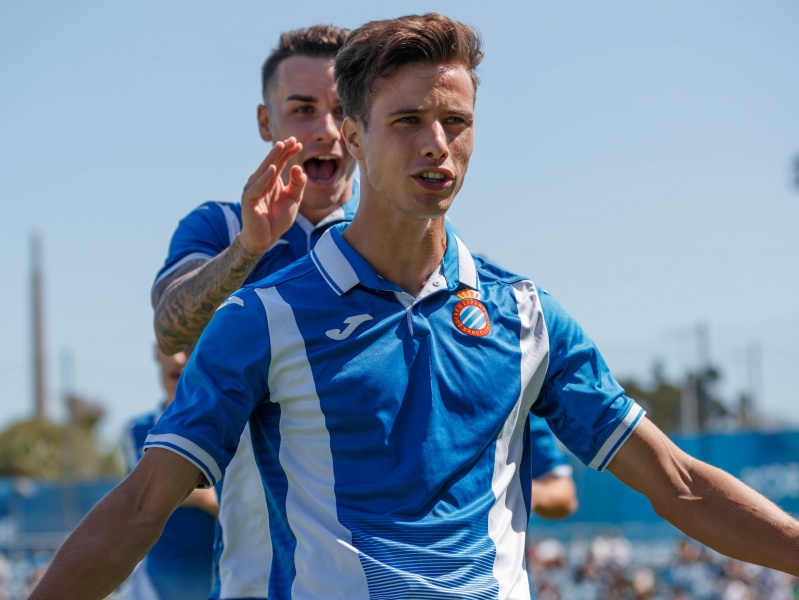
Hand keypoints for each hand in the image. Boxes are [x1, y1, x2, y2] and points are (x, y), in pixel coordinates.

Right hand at [239, 137, 306, 253]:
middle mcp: (260, 181)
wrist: (265, 239)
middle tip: (291, 139)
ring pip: (263, 171)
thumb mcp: (293, 200)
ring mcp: (253, 190)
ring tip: (280, 147)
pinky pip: (257, 187)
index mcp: (271, 180)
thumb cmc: (277, 219)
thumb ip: (298, 185)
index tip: (299, 143)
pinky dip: (264, 178)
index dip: (288, 152)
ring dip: (272, 158)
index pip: (280, 162)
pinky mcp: (248, 200)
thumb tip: (298, 167)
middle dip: (281, 150)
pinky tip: (272, 169)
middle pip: (271, 162)